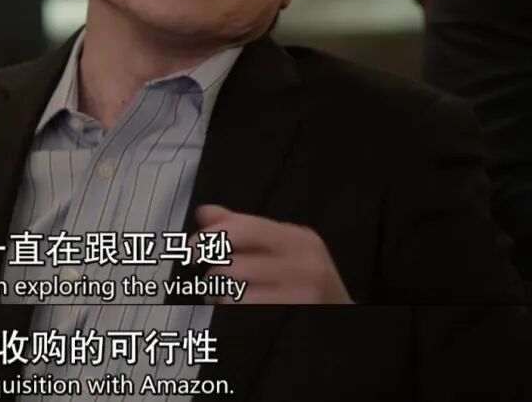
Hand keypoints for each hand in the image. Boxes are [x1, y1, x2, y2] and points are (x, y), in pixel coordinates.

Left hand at [190, 204, 352, 303]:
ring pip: (232, 291)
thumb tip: (206, 212)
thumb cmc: (307, 284)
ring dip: (219, 297)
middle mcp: (303, 263)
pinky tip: (239, 312)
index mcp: (299, 238)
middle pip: (231, 263)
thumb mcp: (284, 249)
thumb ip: (244, 229)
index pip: (243, 228)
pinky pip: (241, 312)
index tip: (188, 248)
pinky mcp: (291, 318)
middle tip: (214, 281)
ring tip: (227, 298)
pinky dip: (230, 313)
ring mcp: (301, 294)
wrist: (343, 320)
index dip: (209, 238)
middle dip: (214, 274)